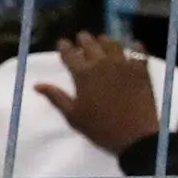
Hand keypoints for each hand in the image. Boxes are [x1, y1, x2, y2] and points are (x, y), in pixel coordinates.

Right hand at [36, 31, 164, 154]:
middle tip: (82, 39)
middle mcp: (102, 64)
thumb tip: (37, 85)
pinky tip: (131, 48)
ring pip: (111, 43)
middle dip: (83, 40)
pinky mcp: (141, 69)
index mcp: (82, 74)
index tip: (63, 44)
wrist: (135, 137)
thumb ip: (56, 97)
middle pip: (89, 43)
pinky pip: (138, 50)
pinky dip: (133, 47)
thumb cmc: (100, 129)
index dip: (64, 46)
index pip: (69, 53)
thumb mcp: (73, 116)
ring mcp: (123, 64)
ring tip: (102, 42)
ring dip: (104, 41)